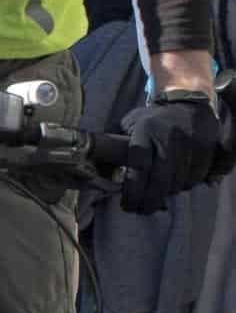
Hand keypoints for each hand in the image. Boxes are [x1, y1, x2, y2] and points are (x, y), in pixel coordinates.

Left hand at [120, 96, 222, 213]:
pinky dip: (183, 186)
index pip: (138, 169)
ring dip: (165, 195)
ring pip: (177, 182)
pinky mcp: (205, 148)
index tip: (127, 205)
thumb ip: (119, 147)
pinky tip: (174, 186)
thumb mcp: (130, 126)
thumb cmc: (152, 121)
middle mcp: (168, 138)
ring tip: (155, 197)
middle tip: (141, 210)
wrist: (186, 103)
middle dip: (148, 201)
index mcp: (145, 132)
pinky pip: (195, 177)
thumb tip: (106, 175)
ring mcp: (189, 143)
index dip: (133, 192)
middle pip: (159, 181)